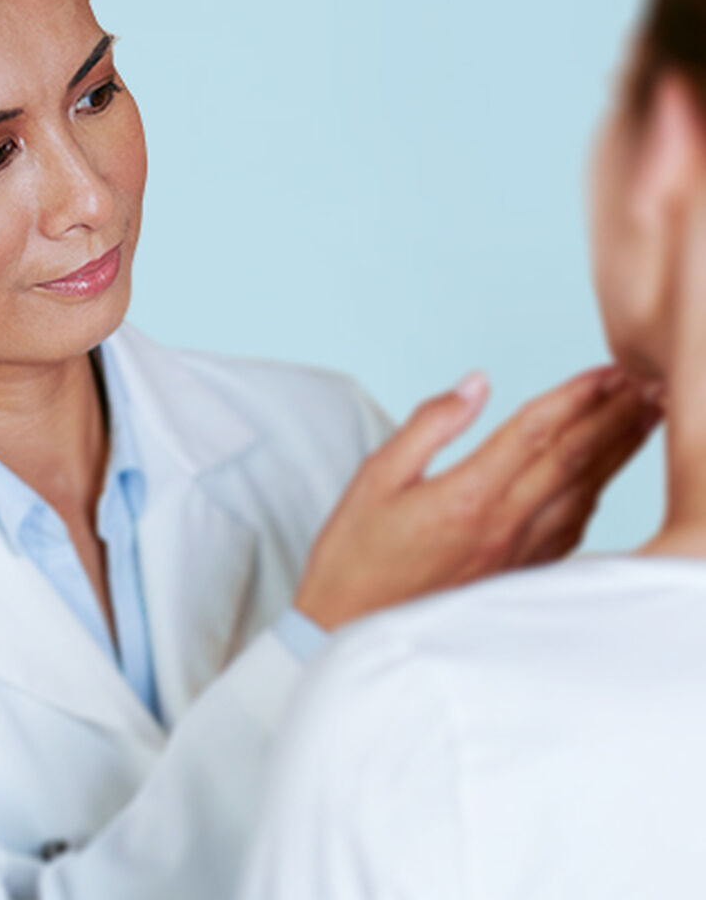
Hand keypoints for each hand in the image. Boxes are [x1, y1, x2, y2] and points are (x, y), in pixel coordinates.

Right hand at [295, 366, 662, 630]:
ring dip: (619, 451)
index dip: (577, 396)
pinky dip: (597, 494)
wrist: (350, 629)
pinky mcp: (518, 575)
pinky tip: (605, 477)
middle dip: (615, 415)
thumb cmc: (355, 556)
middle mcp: (503, 526)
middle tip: (650, 382)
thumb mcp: (375, 478)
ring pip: (584, 492)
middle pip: (574, 459)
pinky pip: (573, 527)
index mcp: (468, 496)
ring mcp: (517, 554)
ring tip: (645, 417)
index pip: (536, 432)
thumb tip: (474, 386)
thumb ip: (428, 426)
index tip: (608, 371)